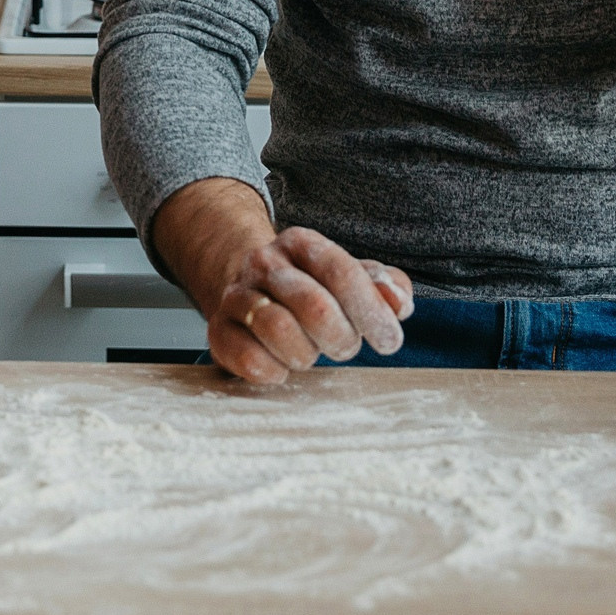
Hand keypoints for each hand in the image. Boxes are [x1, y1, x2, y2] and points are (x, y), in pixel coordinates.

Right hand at [152, 178, 412, 385]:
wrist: (250, 288)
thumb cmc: (315, 289)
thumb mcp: (355, 278)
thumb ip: (387, 287)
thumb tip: (396, 303)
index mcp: (302, 244)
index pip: (341, 272)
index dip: (370, 310)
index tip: (389, 341)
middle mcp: (265, 263)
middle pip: (313, 305)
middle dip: (341, 338)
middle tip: (346, 347)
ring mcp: (237, 294)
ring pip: (276, 328)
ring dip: (306, 354)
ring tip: (310, 353)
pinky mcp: (219, 329)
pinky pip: (245, 355)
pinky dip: (272, 371)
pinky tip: (282, 368)